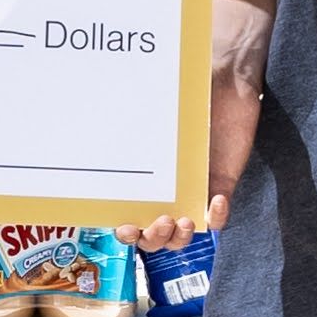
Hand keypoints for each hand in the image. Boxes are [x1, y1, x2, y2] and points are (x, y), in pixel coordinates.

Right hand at [121, 0, 266, 251]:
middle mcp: (166, 189)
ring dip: (180, 238)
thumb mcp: (152, 114)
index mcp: (144, 179)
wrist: (223, 78)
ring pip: (184, 233)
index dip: (127, 231)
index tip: (126, 226)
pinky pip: (218, 216)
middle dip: (153, 239)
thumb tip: (93, 126)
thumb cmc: (182, 90)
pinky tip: (214, 202)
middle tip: (159, 223)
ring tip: (183, 222)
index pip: (129, 216)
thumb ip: (131, 127)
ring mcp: (194, 190)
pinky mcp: (221, 185)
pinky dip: (216, 217)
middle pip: (155, 234)